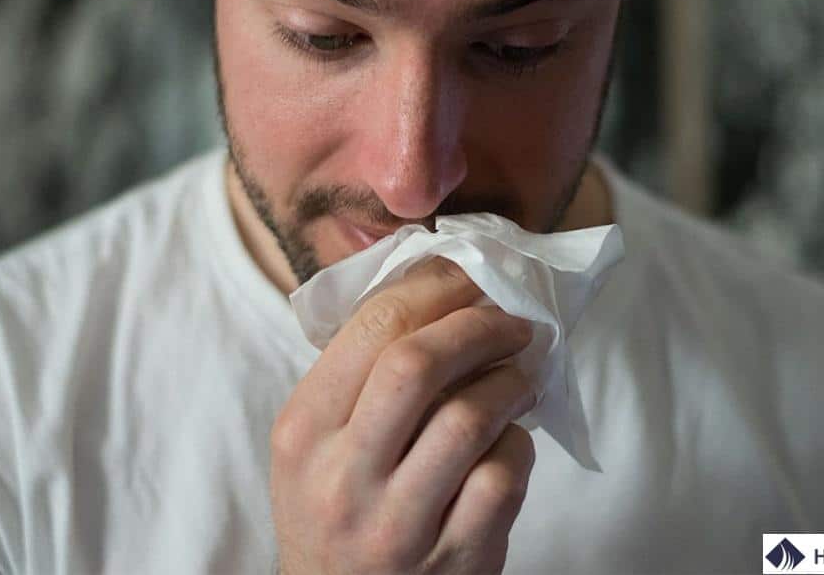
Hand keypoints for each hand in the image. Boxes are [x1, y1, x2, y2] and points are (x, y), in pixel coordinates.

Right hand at [270, 256, 537, 574]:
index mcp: (303, 430)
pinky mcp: (453, 559)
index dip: (435, 287)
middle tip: (511, 321)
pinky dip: (518, 444)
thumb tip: (441, 289)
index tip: (470, 277)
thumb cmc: (334, 507)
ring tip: (520, 374)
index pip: (372, 327)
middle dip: (478, 326)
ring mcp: (397, 524)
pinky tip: (510, 439)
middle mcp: (342, 477)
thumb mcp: (315, 442)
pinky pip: (503, 477)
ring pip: (469, 419)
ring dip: (510, 382)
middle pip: (417, 364)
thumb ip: (360, 374)